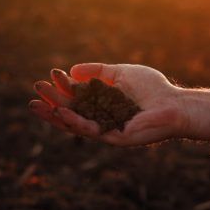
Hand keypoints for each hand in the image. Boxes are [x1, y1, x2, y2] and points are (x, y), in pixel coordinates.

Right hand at [29, 63, 186, 145]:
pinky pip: (90, 130)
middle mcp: (102, 117)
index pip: (77, 96)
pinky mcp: (113, 138)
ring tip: (37, 104)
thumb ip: (98, 72)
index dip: (63, 87)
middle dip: (52, 101)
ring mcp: (106, 129)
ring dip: (54, 114)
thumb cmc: (153, 88)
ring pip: (74, 124)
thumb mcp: (120, 73)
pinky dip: (74, 121)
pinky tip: (62, 112)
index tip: (51, 74)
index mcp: (103, 103)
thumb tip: (72, 72)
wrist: (174, 105)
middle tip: (35, 89)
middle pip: (71, 111)